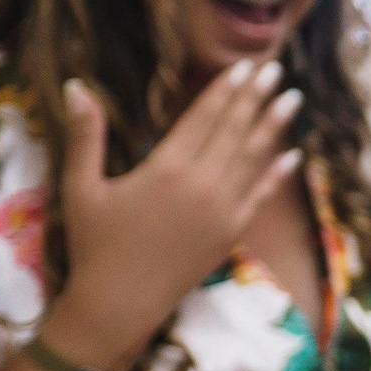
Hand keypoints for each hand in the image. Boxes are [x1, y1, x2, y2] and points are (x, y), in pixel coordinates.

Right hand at [43, 61, 303, 366]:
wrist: (120, 303)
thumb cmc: (95, 244)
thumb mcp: (82, 186)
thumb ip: (86, 135)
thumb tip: (76, 85)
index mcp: (166, 168)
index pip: (203, 118)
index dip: (225, 90)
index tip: (244, 67)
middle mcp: (202, 185)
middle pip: (234, 131)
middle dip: (255, 97)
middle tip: (274, 69)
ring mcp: (222, 211)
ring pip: (253, 159)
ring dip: (274, 126)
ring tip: (292, 98)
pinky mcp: (231, 234)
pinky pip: (261, 197)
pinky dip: (279, 174)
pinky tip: (294, 154)